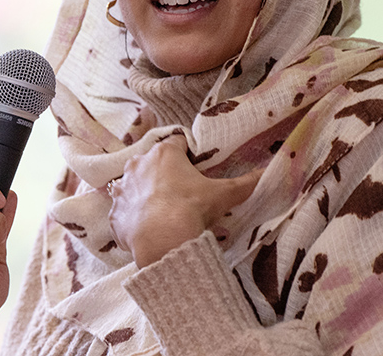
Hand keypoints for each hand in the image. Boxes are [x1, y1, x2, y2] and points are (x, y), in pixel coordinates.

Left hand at [108, 137, 260, 266]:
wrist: (161, 241)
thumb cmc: (191, 209)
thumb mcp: (223, 194)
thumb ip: (246, 183)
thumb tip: (268, 172)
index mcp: (164, 153)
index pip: (178, 143)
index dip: (188, 154)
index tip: (196, 168)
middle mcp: (138, 164)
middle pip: (154, 163)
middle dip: (166, 174)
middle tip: (183, 193)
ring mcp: (123, 189)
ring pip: (135, 185)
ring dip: (146, 194)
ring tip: (164, 213)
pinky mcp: (114, 213)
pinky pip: (124, 211)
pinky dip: (134, 218)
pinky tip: (148, 229)